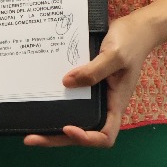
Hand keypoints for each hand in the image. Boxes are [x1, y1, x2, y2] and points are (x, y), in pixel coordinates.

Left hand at [23, 11, 158, 148]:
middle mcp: (105, 104)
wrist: (137, 28)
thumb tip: (66, 83)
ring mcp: (97, 95)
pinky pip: (73, 98)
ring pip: (76, 117)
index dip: (87, 138)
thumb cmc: (130, 41)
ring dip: (54, 125)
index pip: (105, 135)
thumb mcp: (114, 55)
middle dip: (58, 138)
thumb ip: (93, 70)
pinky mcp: (89, 83)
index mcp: (116, 103)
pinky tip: (40, 97)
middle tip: (30, 138)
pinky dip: (58, 103)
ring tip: (29, 127)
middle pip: (84, 132)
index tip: (67, 127)